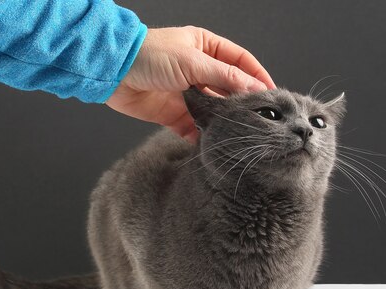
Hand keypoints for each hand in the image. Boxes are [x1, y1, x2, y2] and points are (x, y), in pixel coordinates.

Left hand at [105, 26, 275, 142]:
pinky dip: (203, 136)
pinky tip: (213, 144)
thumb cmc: (150, 56)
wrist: (114, 73)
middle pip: (229, 88)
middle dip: (242, 104)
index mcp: (206, 48)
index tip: (271, 94)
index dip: (257, 77)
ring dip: (223, 121)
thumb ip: (225, 77)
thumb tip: (255, 89)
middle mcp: (199, 70)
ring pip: (214, 110)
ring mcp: (187, 93)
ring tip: (238, 134)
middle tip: (258, 119)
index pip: (241, 62)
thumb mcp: (193, 62)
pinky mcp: (174, 113)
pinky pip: (194, 127)